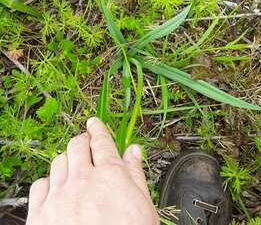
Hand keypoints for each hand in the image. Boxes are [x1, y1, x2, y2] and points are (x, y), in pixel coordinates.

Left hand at [26, 117, 158, 224]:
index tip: (94, 123)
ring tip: (74, 167)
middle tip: (86, 144)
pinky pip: (40, 184)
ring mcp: (59, 196)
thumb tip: (134, 151)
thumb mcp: (143, 208)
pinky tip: (57, 188)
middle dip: (82, 140)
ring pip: (58, 161)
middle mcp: (82, 180)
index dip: (98, 128)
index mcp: (110, 176)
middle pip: (77, 144)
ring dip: (67, 159)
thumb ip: (136, 174)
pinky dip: (49, 181)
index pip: (101, 141)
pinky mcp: (40, 214)